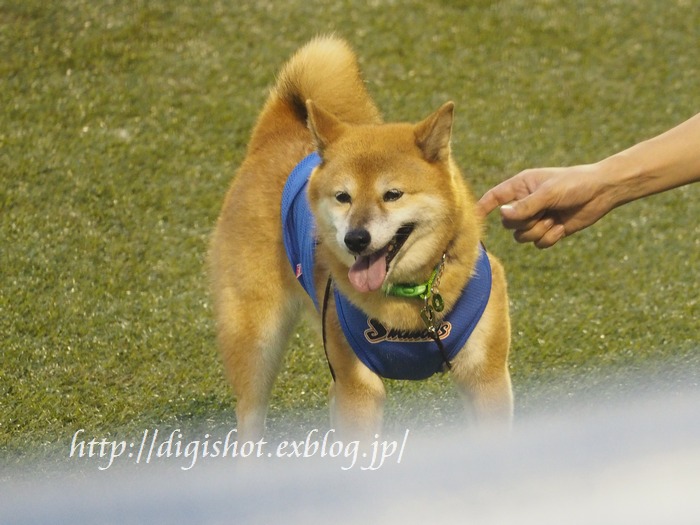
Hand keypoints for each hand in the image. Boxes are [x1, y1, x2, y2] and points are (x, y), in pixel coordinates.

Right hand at [478, 165, 614, 247]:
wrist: (602, 192)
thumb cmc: (574, 184)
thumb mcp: (548, 193)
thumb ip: (525, 206)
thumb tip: (502, 215)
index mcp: (520, 186)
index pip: (494, 198)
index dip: (482, 208)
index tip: (472, 219)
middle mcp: (525, 203)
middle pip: (508, 223)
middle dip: (524, 222)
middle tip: (541, 214)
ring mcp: (536, 218)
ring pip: (522, 236)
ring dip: (538, 231)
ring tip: (553, 220)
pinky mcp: (549, 230)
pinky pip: (538, 243)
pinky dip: (550, 238)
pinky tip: (562, 227)